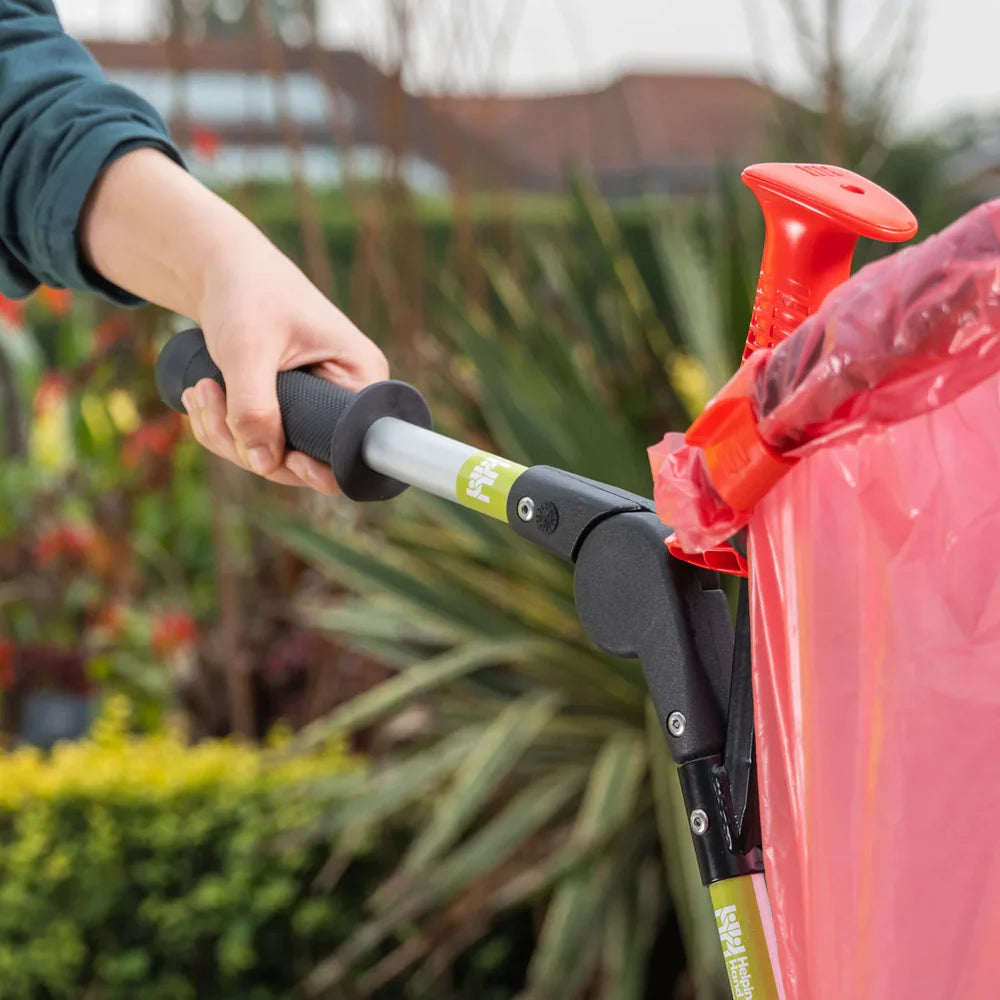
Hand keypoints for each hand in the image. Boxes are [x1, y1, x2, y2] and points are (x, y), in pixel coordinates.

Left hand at [81, 149, 386, 491]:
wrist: (223, 265)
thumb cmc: (247, 291)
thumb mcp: (248, 349)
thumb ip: (254, 407)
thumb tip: (263, 464)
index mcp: (360, 379)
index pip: (352, 449)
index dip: (317, 468)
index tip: (274, 460)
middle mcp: (346, 398)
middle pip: (306, 459)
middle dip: (247, 444)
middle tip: (208, 402)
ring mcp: (315, 405)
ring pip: (273, 454)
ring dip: (225, 433)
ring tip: (199, 390)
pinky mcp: (286, 407)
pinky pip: (256, 441)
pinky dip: (222, 428)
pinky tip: (201, 396)